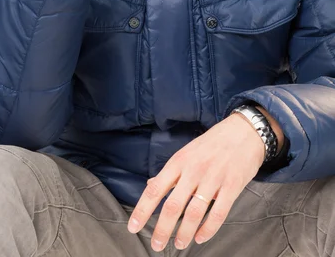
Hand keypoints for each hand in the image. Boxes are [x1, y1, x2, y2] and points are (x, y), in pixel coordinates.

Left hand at [127, 113, 265, 251]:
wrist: (243, 131)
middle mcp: (193, 170)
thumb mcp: (186, 152)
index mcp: (179, 162)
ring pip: (194, 212)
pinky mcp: (232, 186)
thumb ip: (170, 172)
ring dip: (184, 233)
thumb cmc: (212, 143)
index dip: (143, 210)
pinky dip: (208, 229)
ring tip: (179, 244)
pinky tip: (201, 237)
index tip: (133, 226)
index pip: (156, 189)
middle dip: (162, 229)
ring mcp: (213, 178)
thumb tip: (150, 186)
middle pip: (173, 205)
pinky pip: (218, 213)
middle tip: (156, 245)